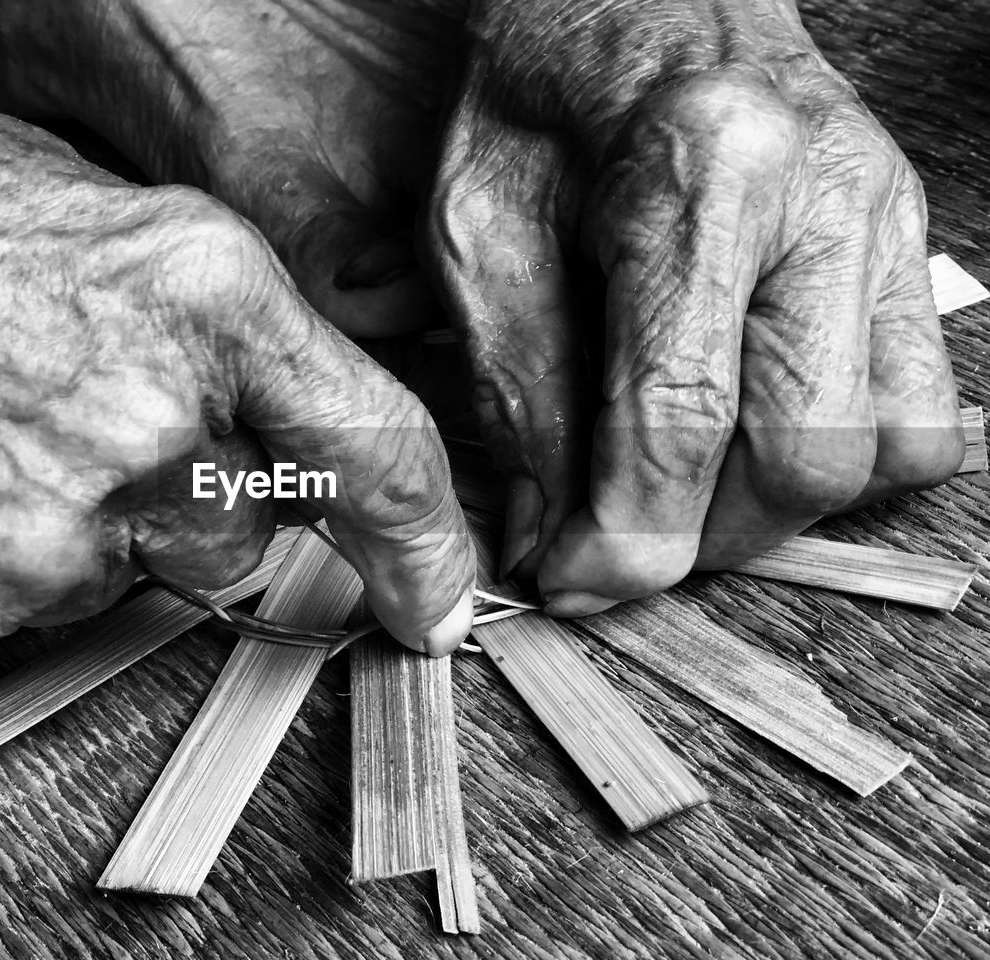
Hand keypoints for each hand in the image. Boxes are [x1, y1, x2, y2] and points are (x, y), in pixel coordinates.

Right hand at [0, 63, 472, 665]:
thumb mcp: (50, 194)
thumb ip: (166, 302)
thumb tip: (223, 377)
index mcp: (192, 290)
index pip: (372, 448)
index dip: (424, 538)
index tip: (438, 598)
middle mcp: (143, 422)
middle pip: (233, 525)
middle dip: (176, 493)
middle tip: (63, 424)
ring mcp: (43, 535)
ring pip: (113, 571)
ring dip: (62, 520)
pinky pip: (7, 610)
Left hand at [428, 0, 962, 612]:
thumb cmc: (538, 93)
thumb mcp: (481, 233)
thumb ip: (520, 393)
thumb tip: (552, 543)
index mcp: (702, 174)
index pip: (683, 417)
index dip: (624, 538)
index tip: (571, 582)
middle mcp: (826, 194)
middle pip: (806, 455)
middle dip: (703, 536)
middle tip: (621, 534)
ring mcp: (890, 215)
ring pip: (883, 449)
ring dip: (775, 507)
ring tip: (685, 485)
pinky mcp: (909, 238)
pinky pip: (918, 407)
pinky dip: (839, 455)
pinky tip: (750, 430)